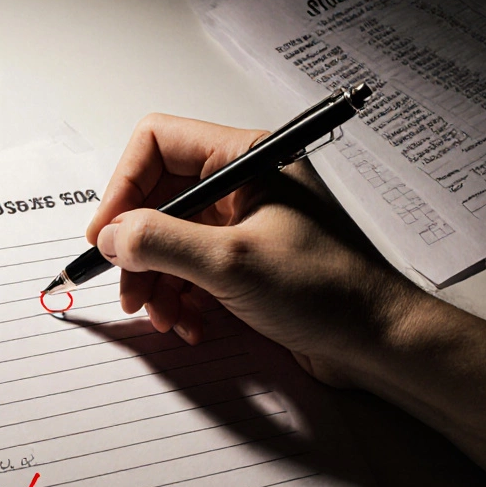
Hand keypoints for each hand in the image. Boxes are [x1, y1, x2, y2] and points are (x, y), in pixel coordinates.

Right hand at [85, 113, 419, 387]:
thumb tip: (111, 234)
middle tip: (129, 289)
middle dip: (137, 247)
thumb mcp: (232, 264)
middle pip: (156, 197)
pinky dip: (179, 297)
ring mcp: (242, 221)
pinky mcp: (243, 260)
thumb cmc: (329, 291)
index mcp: (247, 158)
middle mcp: (242, 182)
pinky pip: (188, 268)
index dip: (123, 188)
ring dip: (155, 280)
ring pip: (167, 238)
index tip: (106, 235)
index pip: (157, 144)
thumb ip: (161, 243)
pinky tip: (190, 324)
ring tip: (164, 317)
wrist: (379, 342)